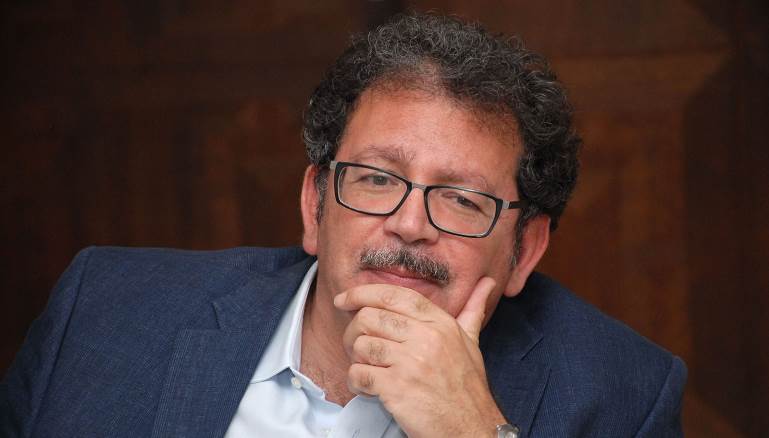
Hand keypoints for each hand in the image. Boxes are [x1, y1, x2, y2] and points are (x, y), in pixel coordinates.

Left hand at [333, 277, 506, 437]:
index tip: (344, 300)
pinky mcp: (397, 388)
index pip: (394, 295)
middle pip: (370, 316)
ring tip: (366, 369)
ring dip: (354, 358)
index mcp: (441, 323)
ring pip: (361, 345)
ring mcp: (411, 362)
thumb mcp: (471, 343)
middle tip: (355, 345)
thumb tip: (487, 283)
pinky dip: (355, 382)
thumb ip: (472, 311)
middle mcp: (426, 337)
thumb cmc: (467, 389)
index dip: (362, 293)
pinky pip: (359, 374)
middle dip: (353, 330)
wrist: (471, 428)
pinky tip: (366, 388)